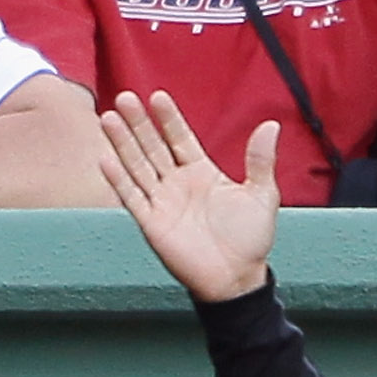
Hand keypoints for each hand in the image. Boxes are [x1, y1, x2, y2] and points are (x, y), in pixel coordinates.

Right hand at [97, 91, 277, 302]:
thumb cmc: (250, 239)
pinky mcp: (151, 224)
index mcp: (201, 172)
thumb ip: (261, 161)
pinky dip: (118, 180)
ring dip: (122, 143)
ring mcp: (162, 202)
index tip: (158, 97)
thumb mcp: (262, 195)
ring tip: (108, 118)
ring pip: (137, 166)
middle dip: (139, 123)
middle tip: (126, 98)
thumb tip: (271, 125)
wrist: (236, 279)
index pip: (180, 138)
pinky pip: (131, 198)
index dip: (169, 118)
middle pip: (153, 146)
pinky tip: (106, 159)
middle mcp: (177, 183)